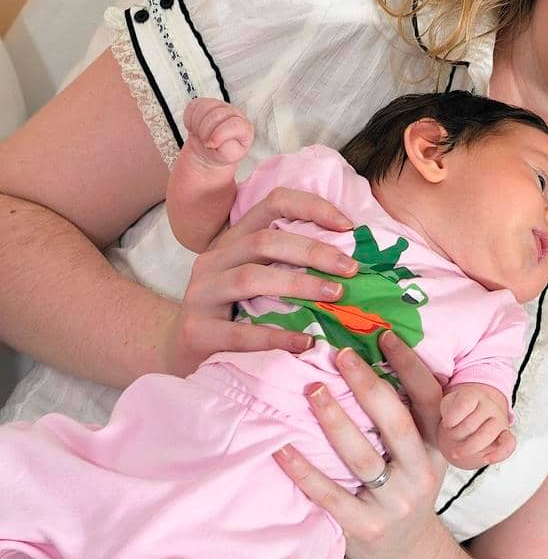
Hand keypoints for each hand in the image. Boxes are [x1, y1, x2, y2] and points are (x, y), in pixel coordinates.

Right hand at [161, 186, 358, 375]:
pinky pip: (240, 332)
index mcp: (233, 241)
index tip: (349, 225)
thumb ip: (290, 264)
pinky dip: (276, 336)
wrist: (182, 355)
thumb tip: (353, 261)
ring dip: (299, 284)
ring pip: (251, 278)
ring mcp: (200, 294)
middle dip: (314, 251)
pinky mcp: (196, 331)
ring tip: (335, 295)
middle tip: (351, 269)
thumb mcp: (258, 281)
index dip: (311, 207)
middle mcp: (214, 259)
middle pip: (265, 240)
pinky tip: (305, 342)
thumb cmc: (235, 315)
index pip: (272, 203)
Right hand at [181, 98, 253, 167]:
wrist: (209, 149)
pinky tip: (195, 127)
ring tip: (200, 135)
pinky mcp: (205, 103)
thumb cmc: (221, 152)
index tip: (211, 144)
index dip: (219, 135)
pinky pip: (193, 106)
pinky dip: (189, 119)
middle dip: (205, 132)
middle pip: (216, 115)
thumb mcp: (228, 157)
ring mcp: (220, 106)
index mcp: (245, 127)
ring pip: (203, 108)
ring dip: (196, 125)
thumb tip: (222, 140)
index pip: (234, 125)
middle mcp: (234, 113)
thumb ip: (228, 150)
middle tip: (205, 142)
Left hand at [274, 332, 453, 558]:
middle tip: (341, 356)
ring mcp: (395, 503)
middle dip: (368, 386)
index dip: (410, 367)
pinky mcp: (365, 527)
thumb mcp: (423, 456)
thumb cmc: (407, 491)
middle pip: (397, 423)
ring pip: (362, 457)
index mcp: (438, 448)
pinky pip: (331, 495)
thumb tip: (377, 361)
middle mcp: (421, 473)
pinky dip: (305, 471)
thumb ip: (410, 419)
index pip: (430, 401)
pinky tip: (282, 449)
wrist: (411, 558)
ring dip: (336, 421)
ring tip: (312, 391)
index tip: (384, 337)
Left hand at [439, 383, 515, 468]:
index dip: (452, 417)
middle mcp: (489, 405)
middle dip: (456, 434)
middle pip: (472, 423)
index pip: (464, 403)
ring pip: (488, 433)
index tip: (446, 423)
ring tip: (455, 453)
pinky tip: (485, 459)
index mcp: (473, 395)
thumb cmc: (455, 415)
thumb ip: (443, 408)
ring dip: (469, 447)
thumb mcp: (445, 406)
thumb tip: (449, 421)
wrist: (472, 418)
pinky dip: (498, 454)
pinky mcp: (506, 436)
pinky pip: (508, 444)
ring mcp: (499, 420)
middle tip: (447, 437)